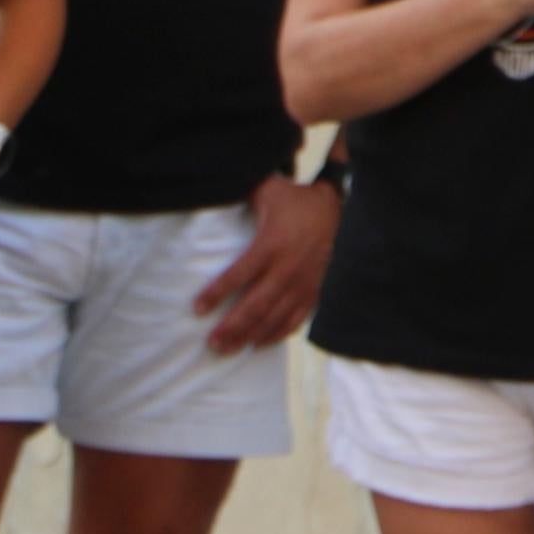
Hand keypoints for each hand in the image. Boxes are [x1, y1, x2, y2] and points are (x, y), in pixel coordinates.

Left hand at [192, 173, 341, 353]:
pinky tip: (258, 345)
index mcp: (272, 243)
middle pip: (257, 304)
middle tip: (212, 343)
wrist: (335, 208)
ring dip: (251, 335)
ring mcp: (303, 281)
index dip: (218, 293)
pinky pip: (295, 319)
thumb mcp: (266, 189)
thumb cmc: (293, 199)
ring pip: (275, 316)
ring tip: (228, 349)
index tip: (197, 309)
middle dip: (233, 326)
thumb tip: (208, 185)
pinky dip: (277, 334)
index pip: (240, 273)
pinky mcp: (313, 289)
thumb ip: (240, 192)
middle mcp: (288, 267)